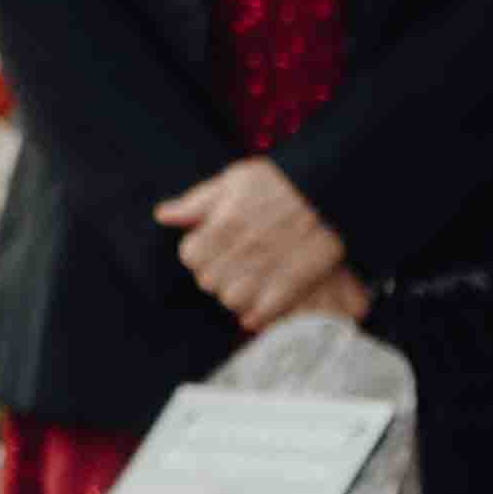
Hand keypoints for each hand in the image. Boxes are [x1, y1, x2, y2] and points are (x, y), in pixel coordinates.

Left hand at [155, 157, 350, 331]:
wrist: (328, 191)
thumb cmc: (281, 182)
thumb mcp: (235, 180)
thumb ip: (197, 201)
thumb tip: (164, 215)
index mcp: (225, 224)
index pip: (190, 256)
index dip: (198, 253)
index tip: (210, 248)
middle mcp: (242, 249)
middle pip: (208, 281)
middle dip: (216, 273)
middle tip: (232, 265)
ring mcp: (267, 269)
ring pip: (231, 300)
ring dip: (235, 293)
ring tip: (247, 281)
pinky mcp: (291, 285)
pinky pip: (261, 313)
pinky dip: (257, 313)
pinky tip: (261, 301)